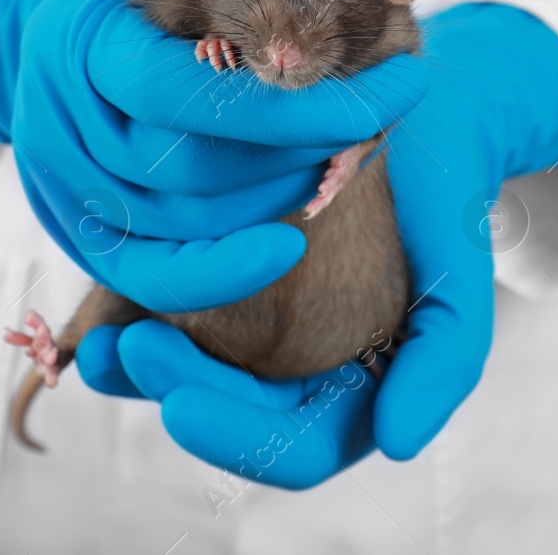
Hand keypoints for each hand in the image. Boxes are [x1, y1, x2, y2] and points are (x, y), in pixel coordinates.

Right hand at [0, 0, 429, 311]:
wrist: (35, 35)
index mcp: (90, 45)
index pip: (203, 95)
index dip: (306, 108)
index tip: (400, 90)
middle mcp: (65, 123)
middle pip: (202, 167)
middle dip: (302, 151)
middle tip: (369, 126)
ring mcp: (64, 186)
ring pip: (190, 220)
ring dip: (280, 196)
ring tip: (332, 162)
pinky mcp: (78, 233)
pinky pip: (154, 274)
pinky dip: (223, 270)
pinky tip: (283, 247)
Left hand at [79, 1, 557, 483]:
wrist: (419, 108)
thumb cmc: (440, 191)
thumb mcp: (458, 268)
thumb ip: (446, 359)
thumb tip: (399, 444)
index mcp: (366, 392)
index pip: (301, 450)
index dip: (235, 438)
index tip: (178, 403)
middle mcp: (311, 374)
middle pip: (235, 418)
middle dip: (175, 393)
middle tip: (127, 351)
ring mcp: (266, 332)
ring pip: (197, 379)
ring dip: (141, 373)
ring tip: (99, 343)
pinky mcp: (232, 283)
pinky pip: (179, 320)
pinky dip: (138, 320)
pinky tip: (104, 299)